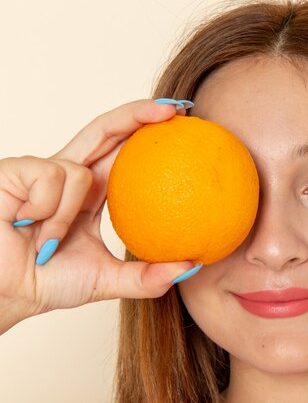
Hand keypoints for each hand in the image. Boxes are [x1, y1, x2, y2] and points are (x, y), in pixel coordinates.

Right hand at [0, 100, 196, 333]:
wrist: (2, 294)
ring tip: (49, 241)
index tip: (183, 124)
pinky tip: (25, 225)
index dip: (149, 133)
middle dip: (139, 113)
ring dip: (67, 215)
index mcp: (90, 191)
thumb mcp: (107, 279)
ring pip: (78, 171)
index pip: (122, 151)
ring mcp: (40, 170)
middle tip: (174, 110)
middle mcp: (68, 174)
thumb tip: (191, 265)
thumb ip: (147, 275)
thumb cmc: (44, 281)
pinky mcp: (15, 170)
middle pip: (107, 130)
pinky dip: (46, 210)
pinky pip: (50, 178)